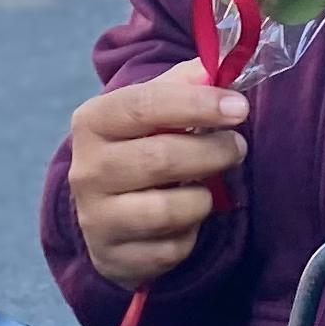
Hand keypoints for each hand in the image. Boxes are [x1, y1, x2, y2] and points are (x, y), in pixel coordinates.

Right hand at [65, 63, 248, 286]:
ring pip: (168, 210)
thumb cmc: (140, 147)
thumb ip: (183, 84)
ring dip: (203, 198)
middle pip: (161, 158)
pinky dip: (191, 234)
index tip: (239, 108)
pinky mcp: (112, 258)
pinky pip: (170, 248)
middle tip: (237, 147)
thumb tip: (213, 67)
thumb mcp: (153, 108)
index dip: (196, 105)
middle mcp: (85, 170)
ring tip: (209, 186)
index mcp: (92, 121)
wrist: (108, 211)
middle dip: (213, 152)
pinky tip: (186, 220)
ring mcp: (95, 218)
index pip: (144, 105)